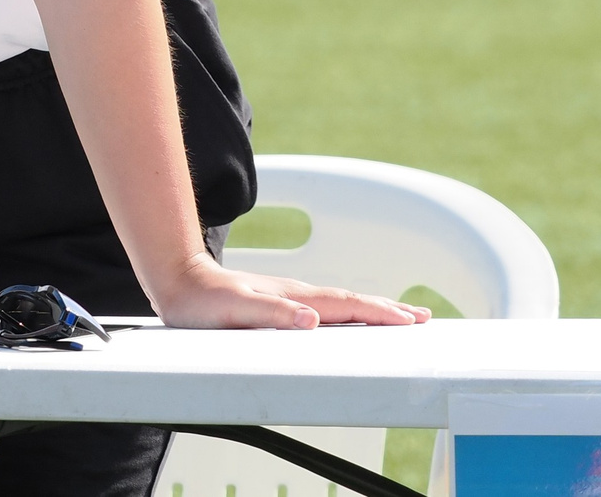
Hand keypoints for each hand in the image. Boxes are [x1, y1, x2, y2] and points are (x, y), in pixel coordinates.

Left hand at [150, 250, 430, 329]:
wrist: (178, 280)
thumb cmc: (202, 301)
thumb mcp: (235, 311)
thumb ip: (273, 314)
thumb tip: (311, 320)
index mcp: (294, 298)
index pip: (346, 305)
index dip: (379, 313)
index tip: (409, 320)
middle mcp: (297, 295)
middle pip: (352, 301)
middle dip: (388, 309)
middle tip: (421, 317)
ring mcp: (290, 298)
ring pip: (341, 303)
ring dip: (373, 309)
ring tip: (399, 315)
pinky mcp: (280, 304)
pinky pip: (325, 308)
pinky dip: (349, 311)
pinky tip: (349, 318)